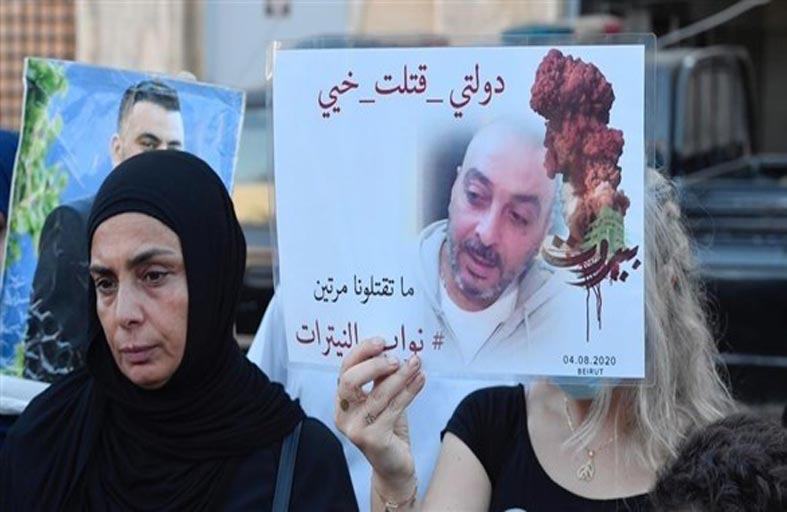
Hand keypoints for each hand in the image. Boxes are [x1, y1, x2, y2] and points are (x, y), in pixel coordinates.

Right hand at [335, 338, 425, 487]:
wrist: (394, 465)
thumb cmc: (388, 428)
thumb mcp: (383, 398)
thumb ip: (382, 379)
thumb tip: (393, 350)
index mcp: (341, 401)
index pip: (345, 370)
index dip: (362, 352)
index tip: (382, 342)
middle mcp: (342, 415)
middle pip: (350, 381)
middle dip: (375, 365)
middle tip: (396, 358)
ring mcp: (355, 429)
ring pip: (378, 394)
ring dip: (400, 376)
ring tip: (416, 363)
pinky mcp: (372, 439)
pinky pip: (394, 408)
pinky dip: (410, 391)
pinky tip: (420, 380)